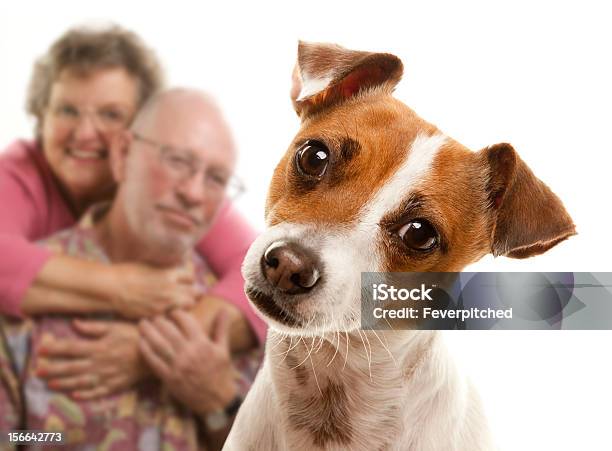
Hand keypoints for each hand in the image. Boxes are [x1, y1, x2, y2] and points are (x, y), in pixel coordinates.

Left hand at [36, 319, 150, 398]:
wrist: (158, 350)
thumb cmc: (137, 335)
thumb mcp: (116, 326)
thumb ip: (95, 327)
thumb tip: (74, 324)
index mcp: (98, 346)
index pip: (72, 348)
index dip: (55, 349)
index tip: (41, 350)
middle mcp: (99, 362)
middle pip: (72, 367)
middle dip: (54, 369)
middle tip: (38, 372)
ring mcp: (107, 375)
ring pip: (82, 381)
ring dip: (65, 383)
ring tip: (51, 384)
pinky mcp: (116, 384)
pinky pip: (98, 392)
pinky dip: (86, 395)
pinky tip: (75, 396)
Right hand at [110, 263, 197, 318]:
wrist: (111, 288)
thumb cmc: (128, 273)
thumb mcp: (151, 265)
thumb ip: (167, 269)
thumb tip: (180, 266)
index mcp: (169, 274)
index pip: (192, 276)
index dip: (189, 279)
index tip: (185, 280)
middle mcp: (170, 289)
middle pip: (195, 292)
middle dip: (192, 292)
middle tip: (185, 293)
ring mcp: (164, 303)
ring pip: (188, 305)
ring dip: (186, 303)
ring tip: (178, 302)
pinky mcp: (157, 315)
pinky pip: (174, 315)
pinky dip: (173, 313)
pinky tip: (167, 310)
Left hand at [138, 309, 236, 414]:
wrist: (217, 400)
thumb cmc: (221, 372)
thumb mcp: (223, 349)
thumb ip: (222, 328)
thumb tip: (224, 310)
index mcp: (202, 344)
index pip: (186, 322)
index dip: (176, 314)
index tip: (171, 312)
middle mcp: (189, 353)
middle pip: (169, 331)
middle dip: (159, 321)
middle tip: (153, 316)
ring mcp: (178, 366)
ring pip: (159, 344)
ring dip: (148, 332)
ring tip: (142, 324)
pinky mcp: (169, 378)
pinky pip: (154, 362)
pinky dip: (146, 350)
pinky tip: (141, 342)